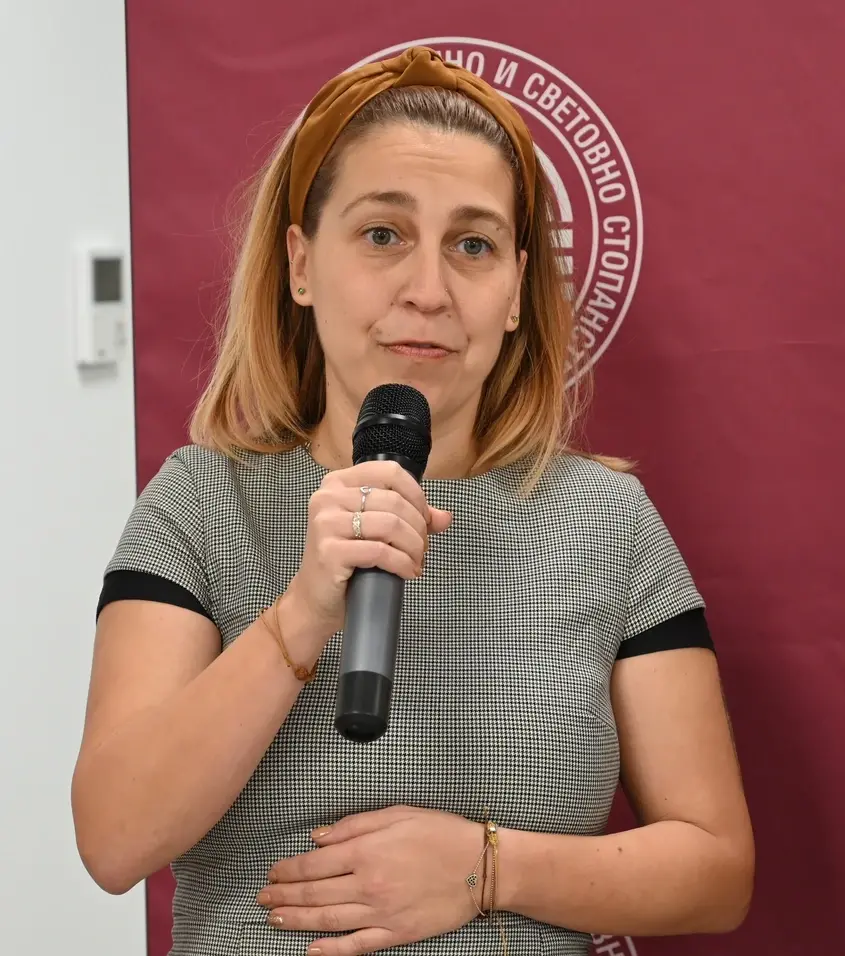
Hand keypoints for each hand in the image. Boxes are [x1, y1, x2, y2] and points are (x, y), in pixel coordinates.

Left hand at [256, 806, 482, 954]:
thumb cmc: (440, 833)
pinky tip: (311, 952)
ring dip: (296, 921)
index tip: (273, 871)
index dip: (289, 870)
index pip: (314, 865)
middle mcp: (367, 885)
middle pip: (314, 894)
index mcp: (366, 852)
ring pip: (327, 921)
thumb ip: (353, 825)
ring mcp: (381, 913)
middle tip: (263, 897)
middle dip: (284, 895)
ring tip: (273, 918)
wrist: (481, 867)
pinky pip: (356, 947)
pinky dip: (331, 951)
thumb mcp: (397, 814)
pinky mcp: (396, 934)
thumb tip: (318, 839)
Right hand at [286, 461, 451, 639]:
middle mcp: (328, 497)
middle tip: (422, 549)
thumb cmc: (346, 562)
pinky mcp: (329, 551)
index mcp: (338, 483)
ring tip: (416, 561)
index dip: (417, 495)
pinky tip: (408, 572)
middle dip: (419, 528)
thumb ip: (409, 518)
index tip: (424, 519)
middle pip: (394, 501)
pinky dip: (403, 563)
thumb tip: (445, 517)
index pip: (391, 471)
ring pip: (391, 525)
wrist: (315, 599)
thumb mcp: (376, 531)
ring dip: (414, 547)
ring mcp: (326, 523)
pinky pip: (380, 551)